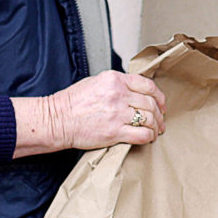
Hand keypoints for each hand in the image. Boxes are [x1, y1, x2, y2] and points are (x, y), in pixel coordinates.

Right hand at [13, 71, 166, 156]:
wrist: (56, 119)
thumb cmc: (71, 103)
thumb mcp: (95, 82)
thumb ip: (117, 84)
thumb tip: (134, 91)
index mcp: (114, 79)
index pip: (147, 85)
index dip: (159, 96)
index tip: (161, 104)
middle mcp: (118, 94)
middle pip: (150, 103)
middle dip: (159, 114)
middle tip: (160, 121)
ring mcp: (117, 113)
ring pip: (149, 118)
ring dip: (155, 126)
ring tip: (155, 131)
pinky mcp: (114, 132)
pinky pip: (142, 134)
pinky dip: (149, 137)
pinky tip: (148, 138)